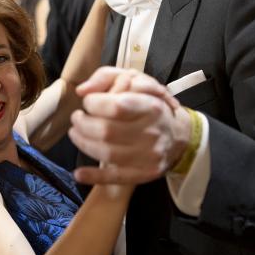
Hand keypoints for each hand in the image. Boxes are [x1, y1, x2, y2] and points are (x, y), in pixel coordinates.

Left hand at [71, 67, 190, 184]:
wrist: (178, 135)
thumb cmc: (150, 104)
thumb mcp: (134, 79)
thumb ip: (106, 77)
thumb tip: (82, 91)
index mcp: (151, 107)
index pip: (117, 106)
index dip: (94, 103)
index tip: (88, 101)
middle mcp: (152, 132)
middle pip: (106, 131)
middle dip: (83, 124)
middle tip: (77, 118)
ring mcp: (148, 156)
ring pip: (106, 154)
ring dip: (83, 143)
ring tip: (76, 133)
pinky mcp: (144, 173)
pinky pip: (115, 178)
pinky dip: (94, 177)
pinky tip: (79, 173)